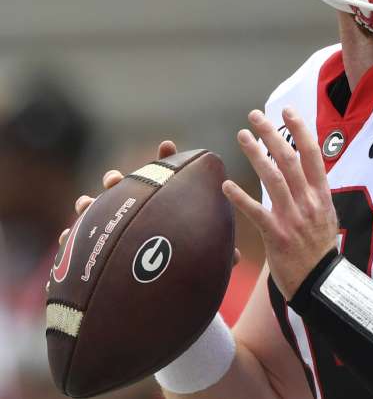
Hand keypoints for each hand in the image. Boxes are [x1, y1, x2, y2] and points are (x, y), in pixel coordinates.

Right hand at [59, 140, 241, 265]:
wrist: (162, 299)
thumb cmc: (186, 272)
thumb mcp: (203, 261)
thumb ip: (216, 256)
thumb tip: (235, 257)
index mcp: (166, 210)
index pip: (166, 179)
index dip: (166, 161)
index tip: (168, 144)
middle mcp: (138, 215)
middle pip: (126, 190)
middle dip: (118, 181)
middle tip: (115, 178)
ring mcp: (115, 230)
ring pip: (98, 211)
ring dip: (89, 204)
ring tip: (85, 202)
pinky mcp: (97, 252)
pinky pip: (79, 243)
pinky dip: (71, 238)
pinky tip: (65, 236)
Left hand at [223, 108, 338, 299]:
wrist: (321, 283)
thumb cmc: (321, 250)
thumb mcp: (327, 217)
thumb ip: (315, 195)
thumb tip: (306, 176)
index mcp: (322, 195)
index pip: (312, 154)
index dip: (300, 129)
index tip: (287, 111)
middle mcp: (309, 202)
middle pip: (289, 159)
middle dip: (271, 134)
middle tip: (254, 116)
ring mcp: (294, 218)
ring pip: (272, 178)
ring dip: (256, 154)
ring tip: (241, 136)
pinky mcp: (277, 236)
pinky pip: (256, 213)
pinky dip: (240, 198)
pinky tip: (225, 186)